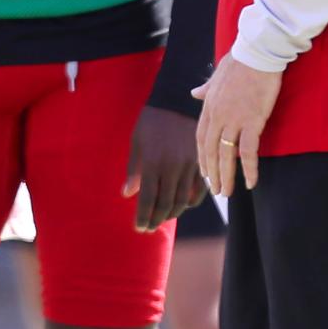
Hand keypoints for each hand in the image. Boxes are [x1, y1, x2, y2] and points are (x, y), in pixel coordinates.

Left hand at [124, 105, 205, 231]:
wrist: (177, 100)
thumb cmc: (152, 121)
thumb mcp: (137, 141)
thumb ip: (133, 169)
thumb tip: (127, 194)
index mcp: (153, 163)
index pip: (147, 199)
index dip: (142, 217)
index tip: (138, 228)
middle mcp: (172, 168)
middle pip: (165, 204)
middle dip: (156, 220)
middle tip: (149, 227)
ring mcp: (189, 166)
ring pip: (182, 200)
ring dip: (172, 214)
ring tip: (162, 218)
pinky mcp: (200, 162)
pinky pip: (198, 190)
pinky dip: (191, 202)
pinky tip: (182, 206)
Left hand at [192, 53, 282, 196]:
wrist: (257, 52)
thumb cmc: (240, 61)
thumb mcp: (217, 75)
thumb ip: (206, 89)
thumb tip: (194, 93)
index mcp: (209, 105)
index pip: (201, 138)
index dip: (202, 158)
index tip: (205, 173)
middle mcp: (218, 115)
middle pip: (210, 150)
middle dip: (212, 173)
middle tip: (215, 191)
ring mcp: (234, 119)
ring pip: (225, 155)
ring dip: (226, 176)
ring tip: (227, 193)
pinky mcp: (252, 121)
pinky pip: (248, 151)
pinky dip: (248, 169)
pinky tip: (250, 182)